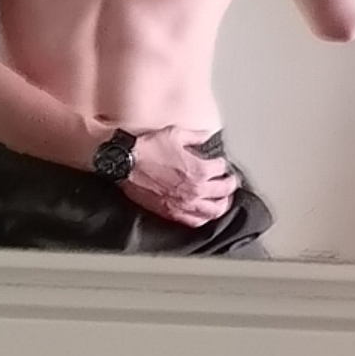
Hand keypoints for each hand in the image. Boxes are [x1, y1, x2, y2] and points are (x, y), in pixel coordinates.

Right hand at [120, 127, 236, 227]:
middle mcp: (196, 189)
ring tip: (222, 198)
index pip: (222, 169)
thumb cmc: (147, 148)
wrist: (125, 163)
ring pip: (214, 211)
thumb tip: (207, 135)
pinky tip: (204, 212)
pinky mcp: (172, 213)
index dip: (222, 164)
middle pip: (224, 191)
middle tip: (228, 180)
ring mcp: (184, 204)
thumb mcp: (175, 134)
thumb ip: (196, 136)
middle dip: (229, 184)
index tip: (219, 163)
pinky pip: (195, 222)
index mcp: (200, 169)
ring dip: (222, 203)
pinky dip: (204, 218)